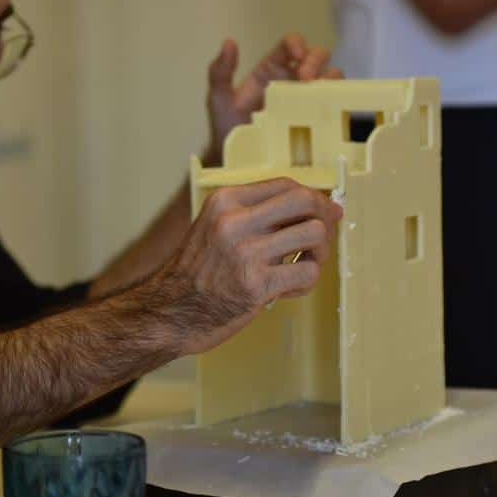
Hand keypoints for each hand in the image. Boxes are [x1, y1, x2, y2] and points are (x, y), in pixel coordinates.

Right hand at [152, 178, 342, 355]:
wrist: (171, 311)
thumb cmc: (198, 273)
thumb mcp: (216, 227)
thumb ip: (255, 215)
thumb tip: (316, 206)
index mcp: (224, 202)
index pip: (285, 185)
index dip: (313, 197)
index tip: (324, 211)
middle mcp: (234, 221)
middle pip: (304, 201)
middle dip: (325, 217)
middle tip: (323, 236)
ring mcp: (245, 253)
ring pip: (314, 234)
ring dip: (320, 252)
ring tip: (305, 264)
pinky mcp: (256, 284)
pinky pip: (307, 273)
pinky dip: (306, 282)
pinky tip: (289, 288)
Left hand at [204, 34, 341, 165]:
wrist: (237, 162)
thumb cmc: (229, 128)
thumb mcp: (219, 99)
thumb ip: (220, 72)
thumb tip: (229, 42)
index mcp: (272, 69)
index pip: (290, 45)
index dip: (296, 44)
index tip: (296, 55)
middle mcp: (294, 80)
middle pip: (318, 56)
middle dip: (315, 62)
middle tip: (305, 79)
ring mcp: (308, 100)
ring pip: (333, 78)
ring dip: (331, 81)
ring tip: (319, 96)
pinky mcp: (318, 120)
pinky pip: (337, 107)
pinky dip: (340, 104)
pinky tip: (333, 112)